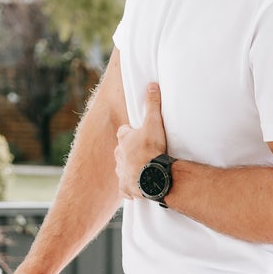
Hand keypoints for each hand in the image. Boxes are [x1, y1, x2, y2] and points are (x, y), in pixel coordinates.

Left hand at [115, 81, 168, 199]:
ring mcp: (121, 172)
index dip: (131, 132)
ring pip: (123, 168)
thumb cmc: (152, 149)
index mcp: (124, 139)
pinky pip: (126, 188)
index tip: (140, 133)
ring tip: (144, 169)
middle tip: (144, 152)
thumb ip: (153, 103)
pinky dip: (131, 188)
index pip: (124, 132)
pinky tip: (139, 186)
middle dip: (130, 151)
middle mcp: (119, 156)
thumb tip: (152, 85)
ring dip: (131, 168)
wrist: (153, 176)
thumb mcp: (154, 122)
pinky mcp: (126, 188)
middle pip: (122, 150)